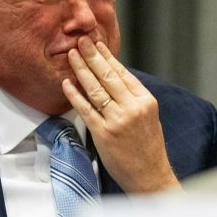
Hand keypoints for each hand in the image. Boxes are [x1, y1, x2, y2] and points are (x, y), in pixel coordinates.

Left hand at [61, 36, 179, 192]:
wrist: (150, 176)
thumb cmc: (147, 147)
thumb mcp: (148, 117)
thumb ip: (132, 98)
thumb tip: (113, 78)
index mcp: (146, 101)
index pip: (123, 73)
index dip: (108, 57)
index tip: (96, 43)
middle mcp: (133, 108)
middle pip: (108, 76)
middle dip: (92, 56)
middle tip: (80, 40)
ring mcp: (118, 120)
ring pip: (96, 89)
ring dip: (81, 70)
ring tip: (71, 55)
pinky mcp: (104, 134)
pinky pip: (86, 110)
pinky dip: (75, 95)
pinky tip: (67, 83)